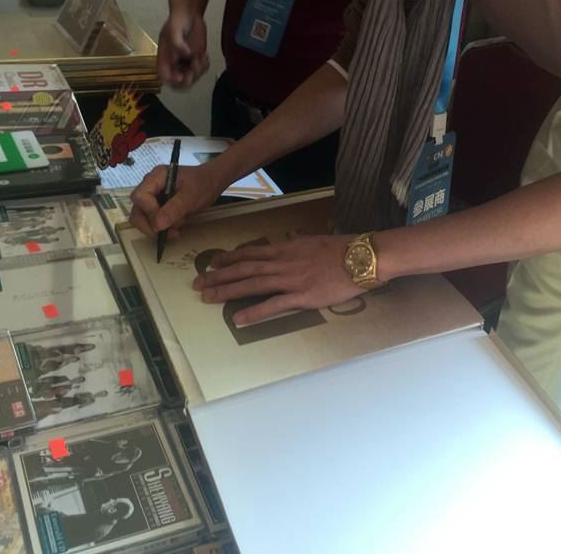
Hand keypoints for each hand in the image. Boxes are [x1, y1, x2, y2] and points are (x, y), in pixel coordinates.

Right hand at [129, 163, 221, 238]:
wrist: (212, 182)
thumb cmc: (203, 183)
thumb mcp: (191, 196)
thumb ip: (174, 209)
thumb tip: (157, 225)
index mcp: (157, 177)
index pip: (140, 196)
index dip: (149, 211)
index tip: (163, 222)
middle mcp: (150, 186)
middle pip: (137, 209)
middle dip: (150, 225)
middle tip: (167, 233)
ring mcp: (152, 196)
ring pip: (142, 217)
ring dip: (155, 229)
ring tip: (174, 232)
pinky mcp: (157, 206)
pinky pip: (151, 220)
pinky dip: (161, 228)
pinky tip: (175, 230)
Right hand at [157, 10, 208, 87]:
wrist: (190, 14)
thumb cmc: (178, 20)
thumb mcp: (174, 29)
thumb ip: (178, 42)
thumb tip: (186, 54)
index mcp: (165, 58)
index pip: (165, 77)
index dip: (173, 81)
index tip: (183, 75)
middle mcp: (174, 64)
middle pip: (180, 83)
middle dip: (189, 78)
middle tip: (195, 65)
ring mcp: (186, 63)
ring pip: (192, 78)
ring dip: (199, 71)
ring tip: (201, 57)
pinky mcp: (196, 59)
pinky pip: (201, 71)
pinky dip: (205, 66)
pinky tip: (204, 55)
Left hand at [193, 234, 361, 325]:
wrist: (362, 258)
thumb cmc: (343, 249)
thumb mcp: (314, 242)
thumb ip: (297, 247)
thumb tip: (286, 247)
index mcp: (287, 248)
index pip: (251, 253)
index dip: (229, 258)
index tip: (212, 263)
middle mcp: (284, 262)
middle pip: (245, 269)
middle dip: (219, 276)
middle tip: (198, 284)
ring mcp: (291, 279)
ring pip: (252, 285)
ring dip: (228, 291)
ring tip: (207, 298)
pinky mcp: (302, 297)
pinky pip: (273, 305)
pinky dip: (253, 312)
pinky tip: (236, 319)